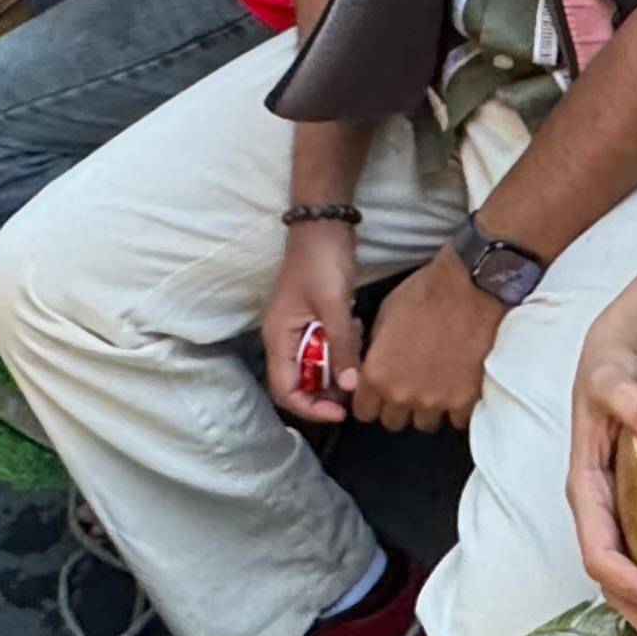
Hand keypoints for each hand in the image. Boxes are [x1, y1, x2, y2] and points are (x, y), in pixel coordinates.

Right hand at [263, 216, 360, 423]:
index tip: (340, 412)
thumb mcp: (333, 305)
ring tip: (357, 356)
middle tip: (355, 389)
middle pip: (299, 382)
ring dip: (336, 367)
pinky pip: (325, 347)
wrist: (324, 223)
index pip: (285, 390)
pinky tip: (357, 332)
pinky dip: (341, 348)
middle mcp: (284, 339)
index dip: (310, 407)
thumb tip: (350, 388)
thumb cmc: (322, 262)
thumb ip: (341, 347)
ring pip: (315, 367)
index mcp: (279, 338)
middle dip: (326, 390)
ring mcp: (298, 329)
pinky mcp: (314, 319)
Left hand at [353, 246, 503, 433]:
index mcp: (377, 374)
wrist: (473, 288)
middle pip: (393, 421)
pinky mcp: (465, 400)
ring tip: (437, 385)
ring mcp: (435, 401)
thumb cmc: (426, 293)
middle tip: (410, 385)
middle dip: (398, 406)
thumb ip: (376, 351)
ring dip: (427, 408)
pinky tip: (459, 387)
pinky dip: (456, 408)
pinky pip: (456, 420)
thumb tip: (373, 365)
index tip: (380, 390)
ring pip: (424, 423)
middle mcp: (402, 395)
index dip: (370, 400)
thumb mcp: (384, 315)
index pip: (363, 411)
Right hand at [568, 320, 636, 635]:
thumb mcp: (612, 372)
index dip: (631, 582)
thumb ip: (628, 395)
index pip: (600, 551)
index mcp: (584, 490)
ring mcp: (619, 522)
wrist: (619, 356)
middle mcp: (598, 516)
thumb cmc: (614, 367)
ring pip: (633, 589)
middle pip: (616, 586)